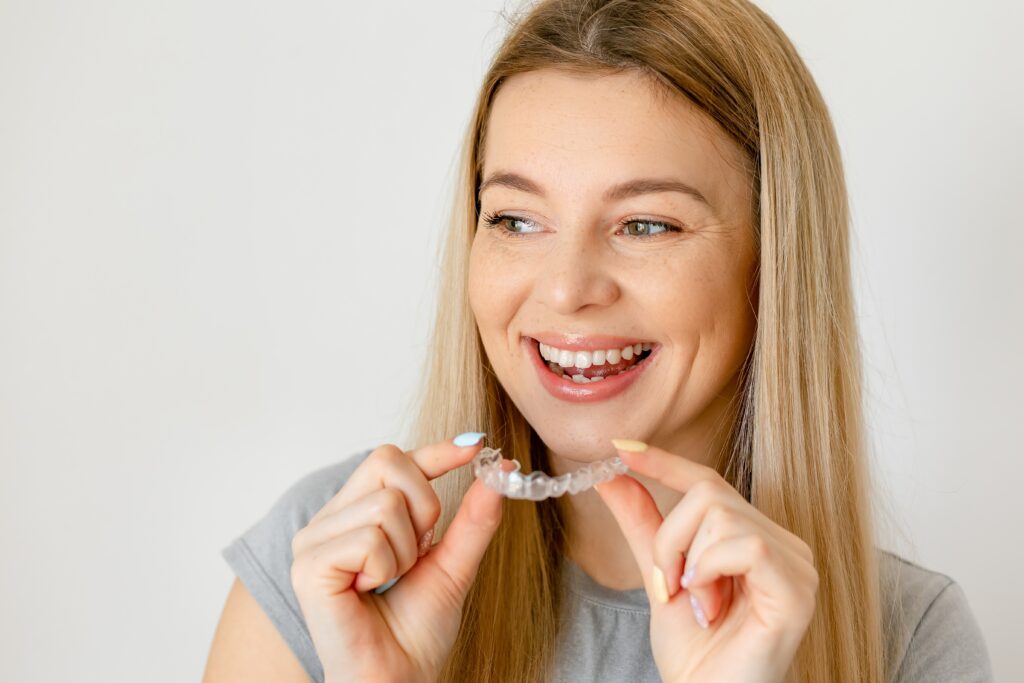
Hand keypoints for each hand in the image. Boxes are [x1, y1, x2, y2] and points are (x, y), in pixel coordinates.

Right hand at [290, 436, 505, 682]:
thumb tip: (500, 467)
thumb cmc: (415, 631)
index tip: (476, 445)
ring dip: (406, 549)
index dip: (435, 449)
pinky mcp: (309, 565)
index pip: (391, 459)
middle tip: (416, 554)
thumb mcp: (454, 563)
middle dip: (423, 508)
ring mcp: (312, 541)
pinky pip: (369, 538)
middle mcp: (328, 521)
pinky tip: (370, 591)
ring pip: (385, 503)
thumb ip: (473, 517)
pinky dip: (386, 567)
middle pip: (387, 462)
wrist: (398, 680)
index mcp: (354, 515)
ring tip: (390, 580)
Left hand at [594, 441, 817, 682]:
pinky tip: (709, 606)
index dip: (664, 461)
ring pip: (722, 515)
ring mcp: (796, 565)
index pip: (708, 481)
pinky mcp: (798, 590)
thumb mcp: (660, 576)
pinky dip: (711, 570)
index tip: (620, 448)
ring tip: (697, 605)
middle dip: (671, 537)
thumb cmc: (695, 653)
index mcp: (753, 538)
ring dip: (689, 561)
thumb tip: (611, 476)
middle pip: (709, 492)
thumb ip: (643, 525)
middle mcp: (782, 544)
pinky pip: (747, 546)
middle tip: (670, 585)